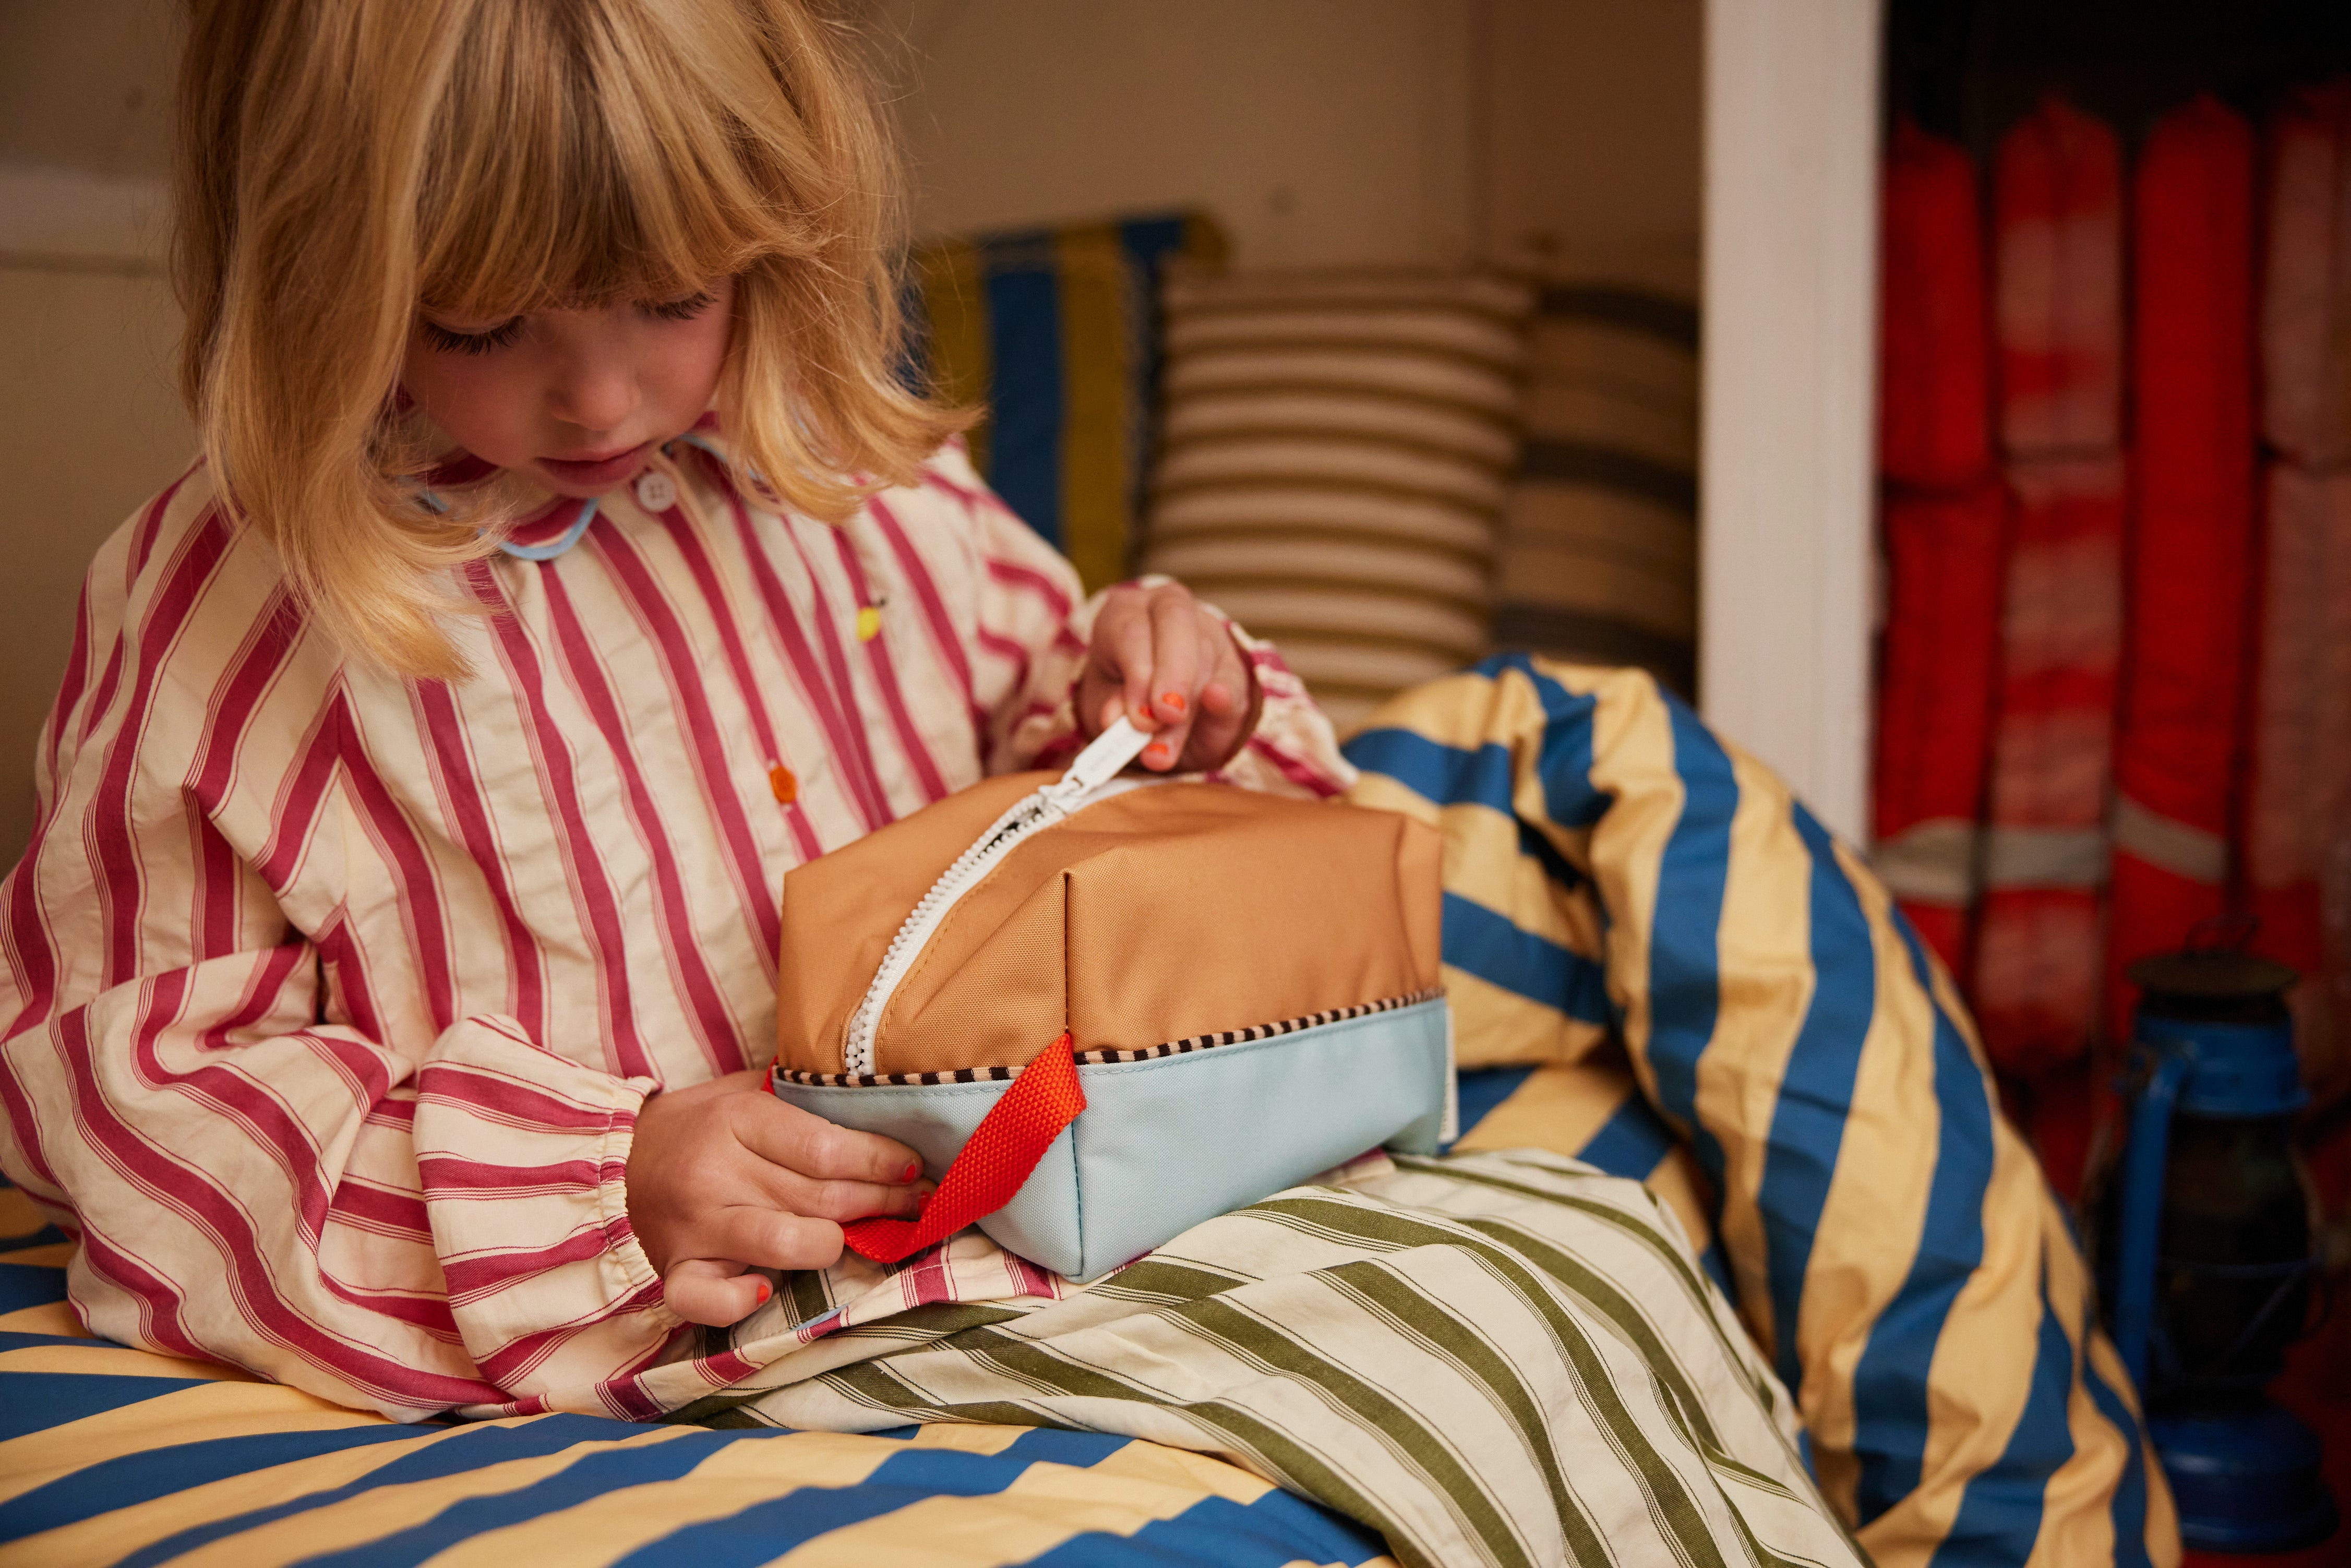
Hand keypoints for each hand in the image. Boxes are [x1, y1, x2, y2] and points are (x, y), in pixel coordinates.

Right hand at [626, 1069, 927, 1325]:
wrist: (614, 1162)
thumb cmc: (700, 1125)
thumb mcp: (744, 1088)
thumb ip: (801, 1096)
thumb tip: (879, 1102)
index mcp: (736, 1118)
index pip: (826, 1148)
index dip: (881, 1161)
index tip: (915, 1167)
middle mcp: (715, 1172)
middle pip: (819, 1197)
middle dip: (882, 1203)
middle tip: (918, 1203)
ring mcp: (693, 1226)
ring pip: (784, 1245)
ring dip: (834, 1245)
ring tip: (862, 1237)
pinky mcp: (675, 1269)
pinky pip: (707, 1299)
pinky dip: (738, 1301)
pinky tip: (766, 1290)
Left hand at [1076, 581, 1261, 771]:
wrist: (1154, 712)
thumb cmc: (1120, 695)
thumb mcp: (1105, 701)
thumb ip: (1109, 706)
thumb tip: (1115, 718)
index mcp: (1127, 612)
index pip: (1132, 630)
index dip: (1138, 672)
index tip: (1139, 715)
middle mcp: (1168, 611)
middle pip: (1175, 622)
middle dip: (1172, 672)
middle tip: (1166, 715)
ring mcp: (1207, 633)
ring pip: (1203, 657)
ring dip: (1187, 710)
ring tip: (1163, 754)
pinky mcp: (1233, 665)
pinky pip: (1233, 677)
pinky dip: (1224, 695)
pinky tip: (1217, 701)